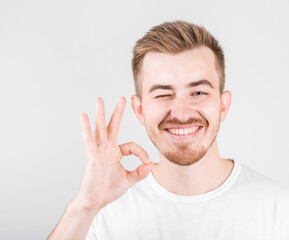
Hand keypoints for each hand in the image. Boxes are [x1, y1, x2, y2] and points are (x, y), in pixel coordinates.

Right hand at [73, 97, 154, 211]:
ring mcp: (98, 151)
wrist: (95, 202)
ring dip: (100, 114)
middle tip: (123, 98)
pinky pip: (89, 140)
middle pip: (113, 126)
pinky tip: (84, 116)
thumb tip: (152, 164)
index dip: (141, 152)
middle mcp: (107, 149)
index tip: (147, 162)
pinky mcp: (92, 156)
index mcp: (115, 154)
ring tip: (99, 99)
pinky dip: (86, 128)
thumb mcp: (129, 180)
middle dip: (118, 112)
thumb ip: (140, 172)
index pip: (132, 145)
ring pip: (100, 128)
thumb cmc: (108, 191)